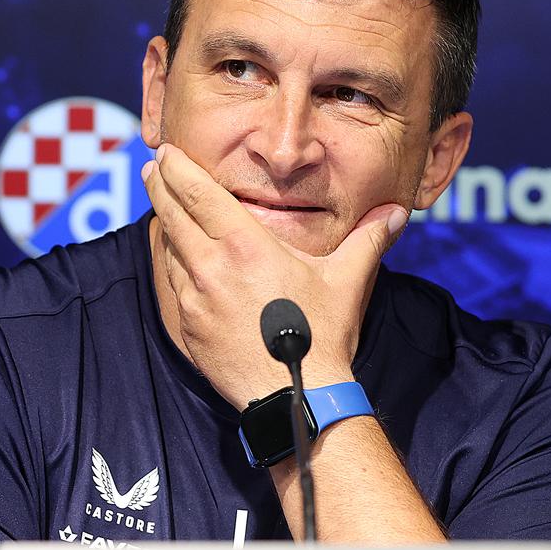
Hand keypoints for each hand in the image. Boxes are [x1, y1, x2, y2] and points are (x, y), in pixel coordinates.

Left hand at [141, 144, 407, 410]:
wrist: (297, 396)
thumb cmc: (321, 337)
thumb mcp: (347, 280)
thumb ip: (369, 240)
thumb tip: (396, 213)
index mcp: (245, 245)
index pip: (198, 194)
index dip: (177, 169)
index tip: (165, 152)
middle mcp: (212, 268)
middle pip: (172, 215)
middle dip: (160, 186)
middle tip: (154, 167)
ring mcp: (196, 300)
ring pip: (168, 250)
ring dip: (164, 224)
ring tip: (164, 207)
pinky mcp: (189, 327)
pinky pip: (174, 285)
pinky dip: (172, 264)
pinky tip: (177, 257)